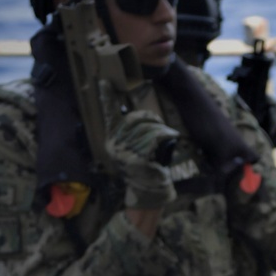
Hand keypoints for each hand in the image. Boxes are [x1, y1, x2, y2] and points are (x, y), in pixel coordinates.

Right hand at [101, 81, 179, 209]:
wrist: (149, 193)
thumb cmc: (144, 168)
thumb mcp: (134, 149)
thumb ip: (132, 134)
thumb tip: (142, 117)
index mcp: (112, 140)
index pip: (109, 115)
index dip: (107, 98)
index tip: (104, 81)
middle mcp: (115, 145)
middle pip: (134, 119)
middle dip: (150, 118)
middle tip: (160, 123)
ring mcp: (125, 154)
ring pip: (146, 130)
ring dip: (161, 129)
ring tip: (168, 134)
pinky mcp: (138, 161)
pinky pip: (154, 140)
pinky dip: (165, 135)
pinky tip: (171, 136)